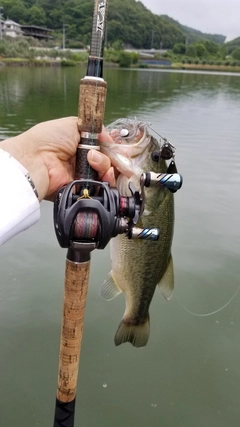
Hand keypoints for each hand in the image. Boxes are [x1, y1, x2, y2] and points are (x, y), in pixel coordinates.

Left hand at [0, 117, 114, 200]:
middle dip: (113, 158)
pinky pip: (102, 188)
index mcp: (82, 146)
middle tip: (109, 155)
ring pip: (108, 175)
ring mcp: (84, 177)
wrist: (36, 159)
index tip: (121, 149)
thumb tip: (111, 138)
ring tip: (93, 161)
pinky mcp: (82, 190)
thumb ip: (97, 130)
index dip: (114, 149)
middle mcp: (84, 162)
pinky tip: (101, 173)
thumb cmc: (49, 139)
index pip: (105, 149)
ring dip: (106, 166)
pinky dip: (106, 180)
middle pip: (110, 163)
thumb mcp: (74, 124)